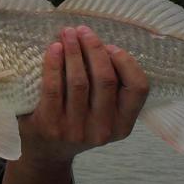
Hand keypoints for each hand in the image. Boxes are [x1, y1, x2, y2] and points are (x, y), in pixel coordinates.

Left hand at [4, 27, 148, 183]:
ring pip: (79, 80)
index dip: (126, 62)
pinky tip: (54, 49)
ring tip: (67, 34)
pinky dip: (54, 64)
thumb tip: (103, 45)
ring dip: (73, 50)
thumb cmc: (77, 122)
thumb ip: (111, 90)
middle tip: (83, 31)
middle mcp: (102, 130)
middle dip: (94, 48)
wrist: (45, 152)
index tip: (111, 46)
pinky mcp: (50, 125)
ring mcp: (75, 130)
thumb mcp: (104, 115)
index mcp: (123, 126)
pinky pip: (54, 87)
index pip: (138, 88)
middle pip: (105, 79)